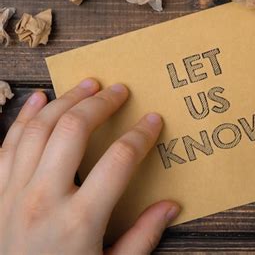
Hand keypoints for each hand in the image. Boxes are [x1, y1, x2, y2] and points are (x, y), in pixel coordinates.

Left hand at [0, 79, 179, 253]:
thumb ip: (143, 236)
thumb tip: (171, 207)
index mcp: (80, 220)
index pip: (119, 161)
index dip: (140, 135)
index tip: (152, 120)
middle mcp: (44, 199)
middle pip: (73, 131)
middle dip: (100, 104)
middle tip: (118, 90)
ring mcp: (13, 193)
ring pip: (39, 129)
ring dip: (65, 101)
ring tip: (87, 85)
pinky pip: (8, 144)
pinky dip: (24, 117)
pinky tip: (40, 99)